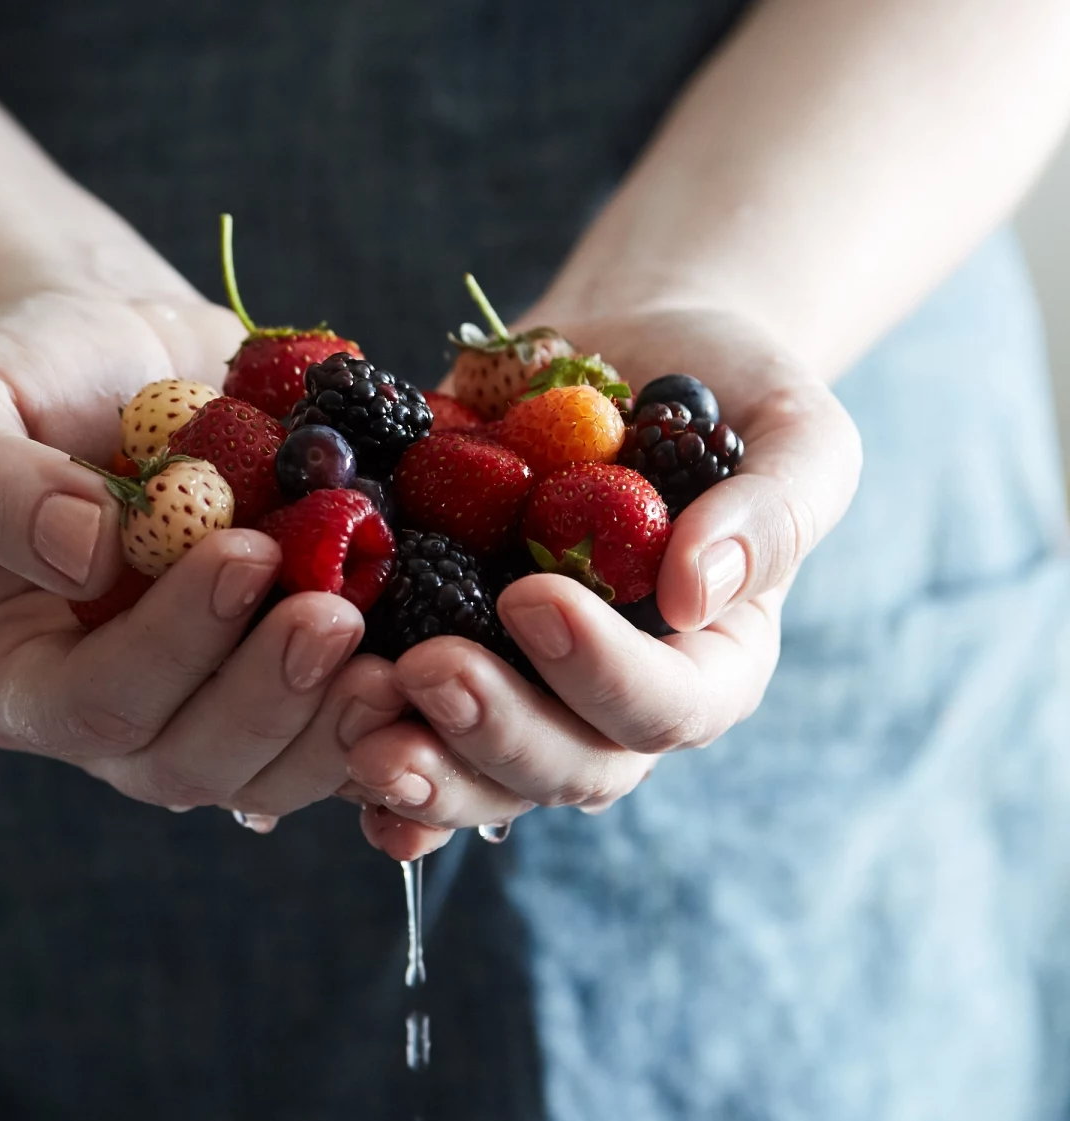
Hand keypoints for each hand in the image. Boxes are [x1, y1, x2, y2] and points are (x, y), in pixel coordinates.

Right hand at [0, 289, 403, 819]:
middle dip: (273, 699)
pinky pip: (355, 731)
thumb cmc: (36, 378)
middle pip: (194, 762)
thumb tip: (80, 553)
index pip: (93, 703)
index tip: (245, 555)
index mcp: (27, 673)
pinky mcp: (299, 683)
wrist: (140, 360)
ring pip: (282, 770)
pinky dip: (405, 714)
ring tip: (402, 655)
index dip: (171, 647)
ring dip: (344, 725)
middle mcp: (125, 713)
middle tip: (337, 616)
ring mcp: (219, 705)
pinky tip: (446, 661)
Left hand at [345, 304, 861, 859]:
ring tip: (357, 723)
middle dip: (495, 732)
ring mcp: (527, 681)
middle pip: (567, 764)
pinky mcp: (447, 645)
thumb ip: (774, 510)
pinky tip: (325, 738)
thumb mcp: (794, 430)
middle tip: (426, 672)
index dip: (602, 673)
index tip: (534, 597)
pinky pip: (412, 723)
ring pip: (482, 771)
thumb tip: (700, 592)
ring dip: (422, 763)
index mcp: (711, 660)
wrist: (624, 348)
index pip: (670, 707)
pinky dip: (362, 745)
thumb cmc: (725, 387)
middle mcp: (615, 695)